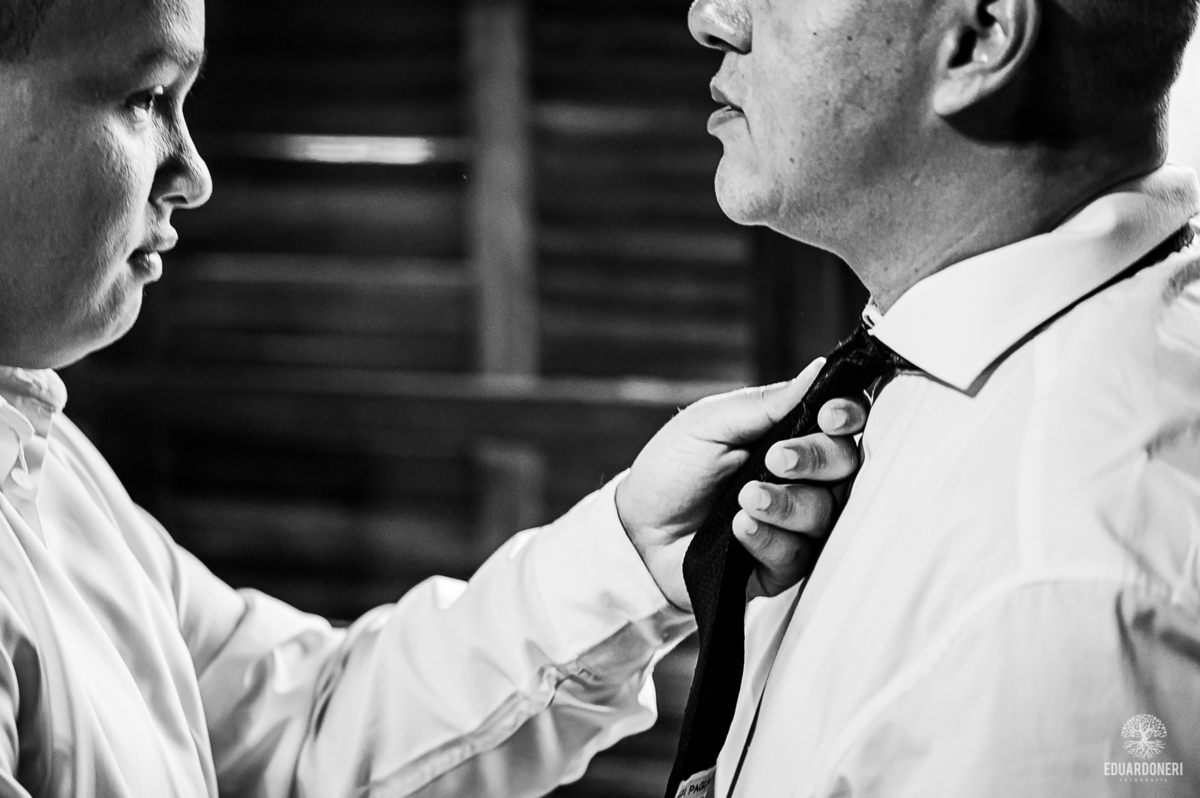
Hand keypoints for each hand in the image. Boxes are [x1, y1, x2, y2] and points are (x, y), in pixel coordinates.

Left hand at [615, 359, 868, 611]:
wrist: (637, 528)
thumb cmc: (672, 468)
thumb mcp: (710, 424)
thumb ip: (767, 402)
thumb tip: (818, 369)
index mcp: (788, 433)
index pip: (842, 421)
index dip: (847, 416)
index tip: (829, 417)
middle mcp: (801, 477)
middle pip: (844, 465)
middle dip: (814, 458)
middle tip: (776, 459)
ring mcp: (794, 521)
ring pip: (823, 512)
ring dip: (785, 503)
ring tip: (744, 498)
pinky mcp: (780, 563)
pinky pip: (798, 554)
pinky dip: (769, 538)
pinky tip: (739, 529)